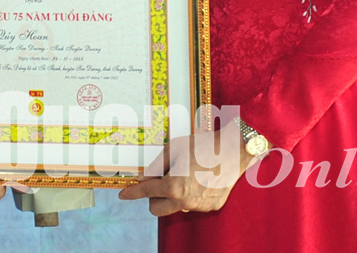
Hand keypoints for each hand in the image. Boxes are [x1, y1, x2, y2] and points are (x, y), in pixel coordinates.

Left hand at [118, 126, 250, 215]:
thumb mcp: (173, 149)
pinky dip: (191, 195)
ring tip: (185, 175)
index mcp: (174, 187)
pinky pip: (193, 204)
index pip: (146, 193)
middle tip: (158, 181)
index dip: (131, 193)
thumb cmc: (202, 146)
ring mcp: (199, 206)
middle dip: (153, 198)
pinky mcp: (211, 207)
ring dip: (173, 196)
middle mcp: (185, 201)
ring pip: (176, 207)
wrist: (233, 150)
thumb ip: (155, 166)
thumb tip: (144, 178)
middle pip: (157, 209)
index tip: (123, 195)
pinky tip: (200, 178)